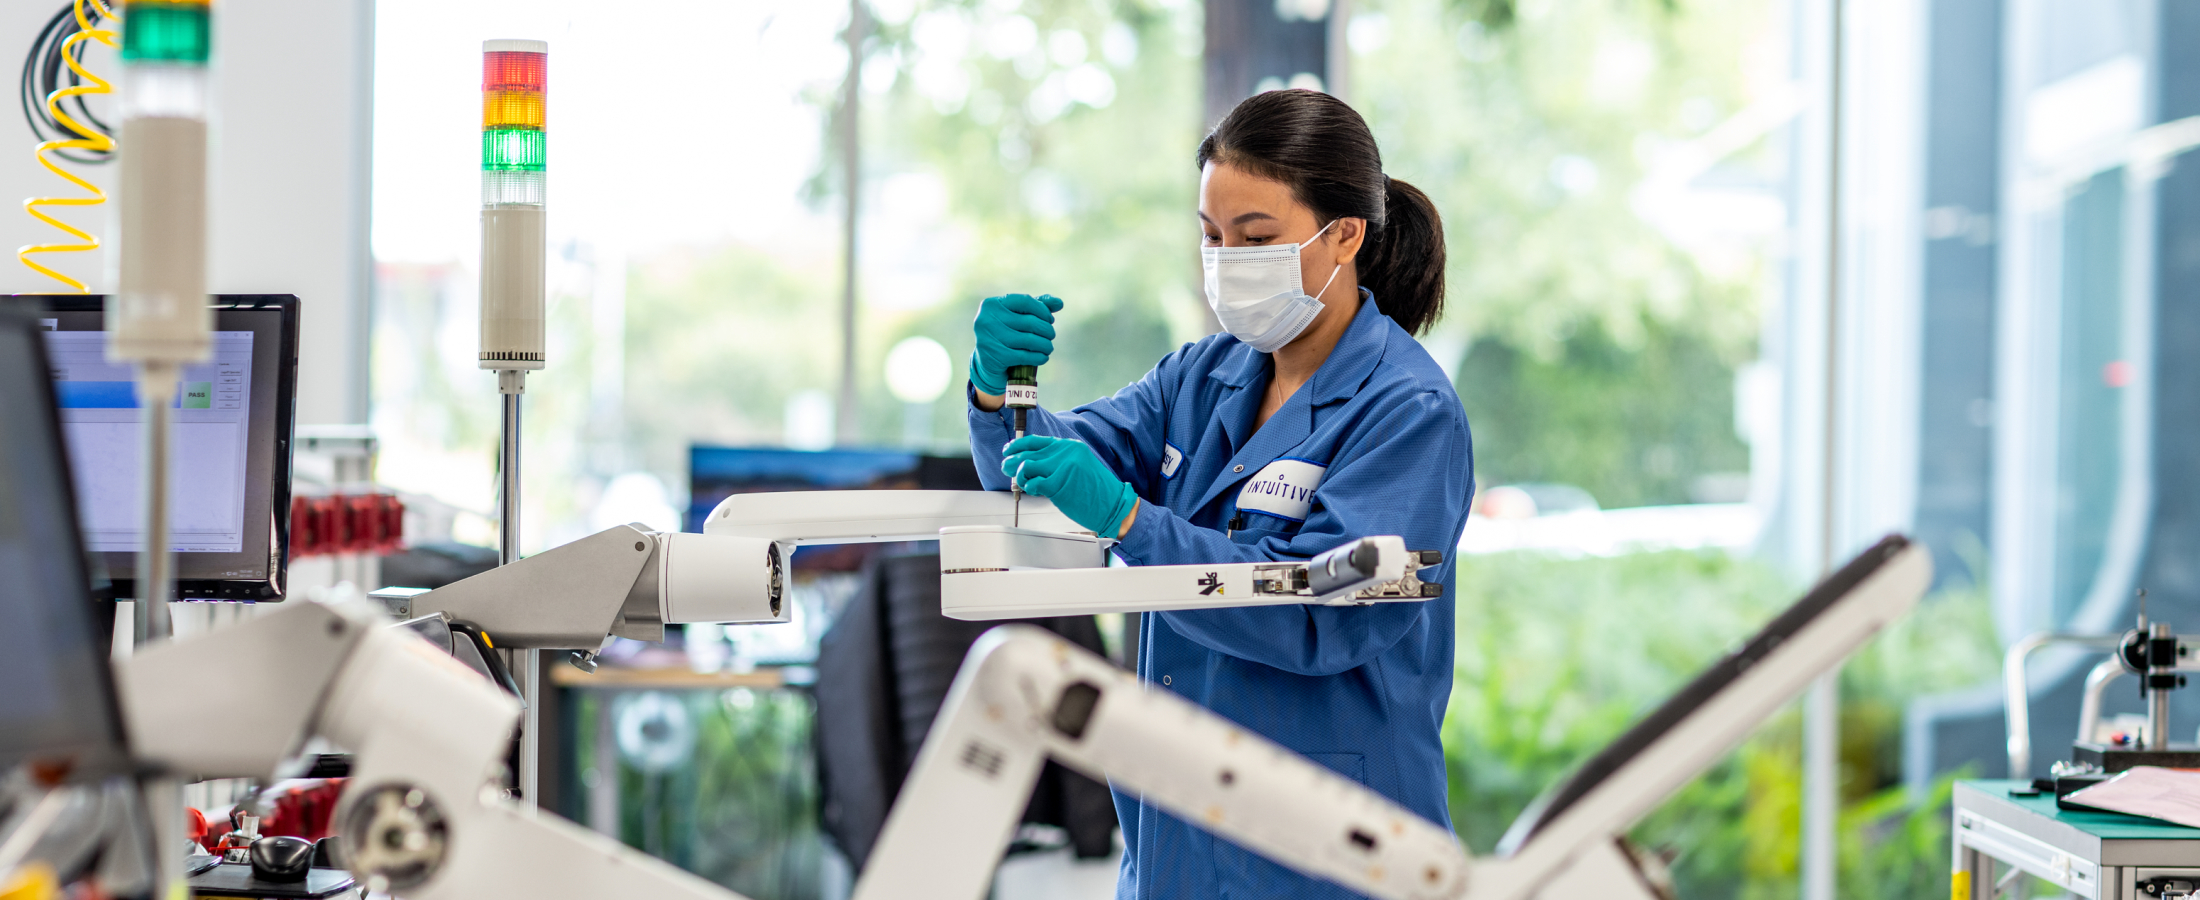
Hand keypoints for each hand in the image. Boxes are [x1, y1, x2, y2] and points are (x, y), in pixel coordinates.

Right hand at [970, 293, 1062, 395]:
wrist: (986, 365)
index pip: (1025, 300)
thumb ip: (1036, 306)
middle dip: (1046, 330)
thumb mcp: (1017, 318)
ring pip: (1030, 340)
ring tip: (1048, 347)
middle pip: (1030, 322)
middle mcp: (987, 319)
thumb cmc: (1005, 337)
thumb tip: (1059, 302)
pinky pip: (1025, 356)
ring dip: (1045, 345)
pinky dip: (1039, 357)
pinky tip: (1043, 358)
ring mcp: (989, 339)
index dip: (1042, 310)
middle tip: (1050, 336)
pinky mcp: (995, 357)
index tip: (1049, 320)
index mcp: (992, 305)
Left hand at [1002, 435, 1137, 537]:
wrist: (1113, 505)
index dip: (1018, 445)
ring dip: (1020, 476)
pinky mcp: (1058, 484)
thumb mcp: (1077, 466)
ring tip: (1024, 483)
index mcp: (1069, 446)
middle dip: (1012, 461)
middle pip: (1028, 453)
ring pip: (1026, 466)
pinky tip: (1036, 490)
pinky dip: (1030, 488)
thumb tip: (1030, 463)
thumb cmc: (1096, 491)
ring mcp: (1061, 467)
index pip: (1036, 441)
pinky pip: (1033, 483)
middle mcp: (1065, 453)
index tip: (1008, 450)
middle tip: (1006, 468)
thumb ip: (1056, 461)